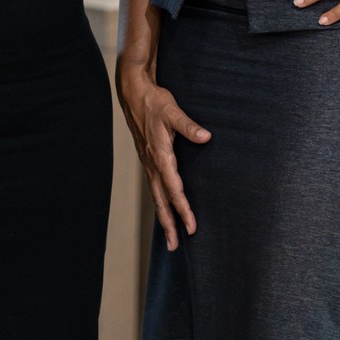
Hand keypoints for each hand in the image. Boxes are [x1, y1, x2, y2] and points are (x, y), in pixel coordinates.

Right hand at [115, 60, 208, 251]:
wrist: (133, 93)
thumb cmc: (153, 101)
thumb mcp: (172, 110)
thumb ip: (188, 125)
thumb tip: (206, 137)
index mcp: (160, 154)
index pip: (174, 189)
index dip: (183, 209)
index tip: (192, 226)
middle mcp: (152, 163)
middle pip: (161, 200)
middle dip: (169, 224)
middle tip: (175, 246)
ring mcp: (148, 162)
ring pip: (156, 196)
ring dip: (163, 217)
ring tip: (170, 238)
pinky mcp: (148, 159)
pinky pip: (154, 187)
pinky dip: (160, 202)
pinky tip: (164, 209)